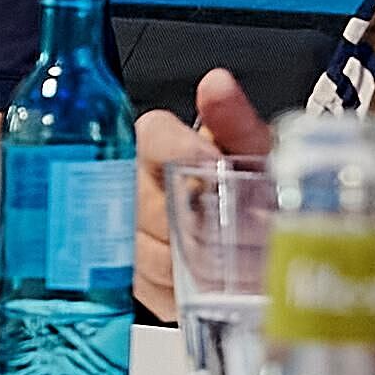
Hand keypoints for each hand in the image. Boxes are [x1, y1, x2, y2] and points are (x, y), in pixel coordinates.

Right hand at [128, 71, 272, 319]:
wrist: (252, 231)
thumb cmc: (248, 184)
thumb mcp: (252, 150)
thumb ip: (235, 119)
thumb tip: (216, 85)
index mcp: (154, 142)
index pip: (150, 138)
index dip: (182, 152)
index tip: (214, 165)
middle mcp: (127, 183)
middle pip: (148, 205)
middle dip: (200, 222)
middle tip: (244, 230)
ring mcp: (122, 233)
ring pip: (149, 253)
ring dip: (197, 262)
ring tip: (237, 261)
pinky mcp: (130, 277)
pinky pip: (151, 289)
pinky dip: (187, 290)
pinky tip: (212, 283)